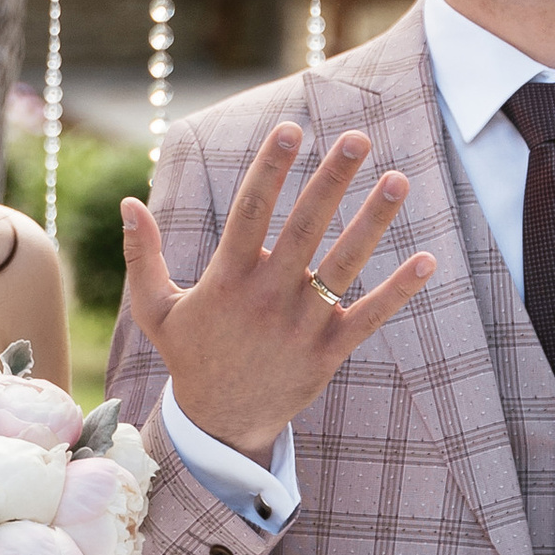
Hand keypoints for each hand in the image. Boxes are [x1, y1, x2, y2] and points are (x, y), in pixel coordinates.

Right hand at [120, 122, 435, 464]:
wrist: (219, 425)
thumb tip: (127, 202)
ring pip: (342, 266)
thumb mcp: (155, 309)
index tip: (290, 129)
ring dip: (372, 222)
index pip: (251, 210)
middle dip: (331, 180)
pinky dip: (399, 291)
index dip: (270, 168)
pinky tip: (427, 259)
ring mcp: (301, 325)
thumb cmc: (189, 356)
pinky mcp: (328, 352)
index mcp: (228, 278)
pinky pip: (369, 317)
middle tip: (357, 138)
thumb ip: (142, 254)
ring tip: (398, 180)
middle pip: (304, 228)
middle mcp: (267, 296)